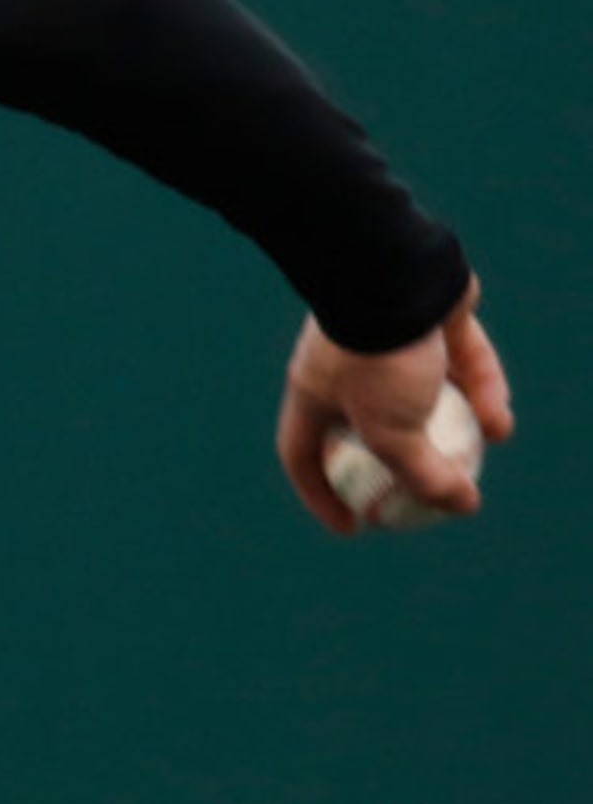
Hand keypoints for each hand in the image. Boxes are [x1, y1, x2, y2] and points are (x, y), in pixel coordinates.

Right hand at [277, 275, 513, 532]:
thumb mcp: (392, 432)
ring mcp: (388, 339)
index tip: (355, 527)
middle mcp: (346, 368)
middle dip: (404, 460)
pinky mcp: (431, 319)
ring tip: (483, 447)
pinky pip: (459, 363)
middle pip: (371, 425)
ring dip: (456, 424)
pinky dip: (479, 392)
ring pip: (423, 393)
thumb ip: (421, 475)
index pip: (303, 454)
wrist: (391, 276)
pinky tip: (500, 420)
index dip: (322, 495)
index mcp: (314, 393)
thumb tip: (460, 505)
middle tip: (432, 490)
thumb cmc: (376, 357)